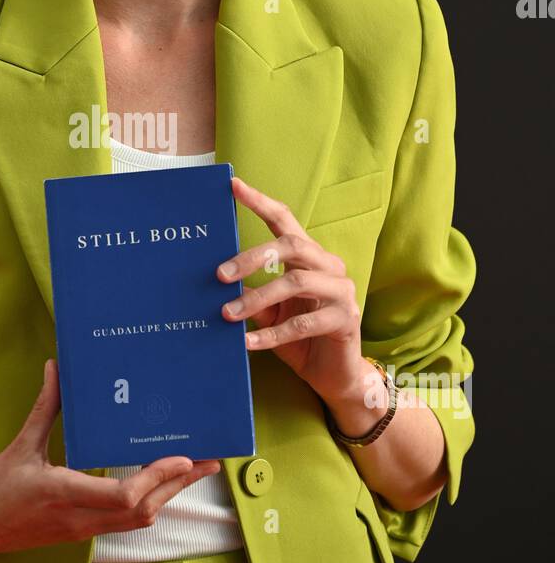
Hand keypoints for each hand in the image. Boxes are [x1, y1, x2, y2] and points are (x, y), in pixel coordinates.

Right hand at [0, 359, 221, 556]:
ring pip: (139, 520)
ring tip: (194, 469)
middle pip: (143, 511)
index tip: (181, 457)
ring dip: (169, 495)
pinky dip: (149, 502)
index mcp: (62, 493)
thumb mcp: (20, 445)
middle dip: (179, 485)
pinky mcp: (81, 533)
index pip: (123, 496)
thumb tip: (57, 366)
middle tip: (209, 459)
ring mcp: (82, 530)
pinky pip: (125, 522)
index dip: (156, 478)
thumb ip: (45, 407)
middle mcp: (79, 518)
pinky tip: (161, 484)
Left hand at [216, 175, 365, 411]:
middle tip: (219, 275)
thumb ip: (252, 294)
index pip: (285, 220)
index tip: (234, 185)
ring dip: (257, 297)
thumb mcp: (270, 313)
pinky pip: (304, 322)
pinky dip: (272, 334)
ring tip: (228, 314)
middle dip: (251, 257)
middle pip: (291, 245)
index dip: (260, 202)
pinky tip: (248, 343)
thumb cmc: (300, 339)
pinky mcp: (346, 319)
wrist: (335, 377)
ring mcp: (341, 291)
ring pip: (296, 282)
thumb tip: (216, 281)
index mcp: (309, 257)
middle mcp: (328, 266)